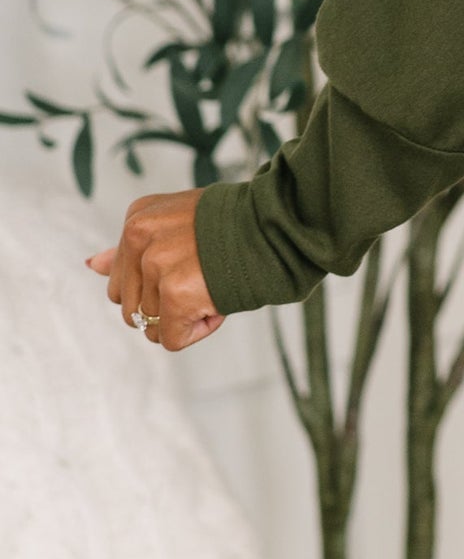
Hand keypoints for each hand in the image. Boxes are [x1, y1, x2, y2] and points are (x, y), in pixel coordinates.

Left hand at [86, 189, 224, 352]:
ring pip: (150, 326)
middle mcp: (139, 239)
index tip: (195, 263)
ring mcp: (155, 266)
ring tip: (213, 286)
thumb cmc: (235, 225)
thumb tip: (92, 265)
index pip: (124, 279)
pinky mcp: (175, 295)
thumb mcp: (175, 223)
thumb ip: (131, 248)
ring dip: (185, 318)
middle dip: (168, 305)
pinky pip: (171, 339)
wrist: (276, 225)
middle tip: (205, 277)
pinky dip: (198, 330)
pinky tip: (217, 304)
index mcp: (137, 219)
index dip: (163, 283)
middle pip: (131, 307)